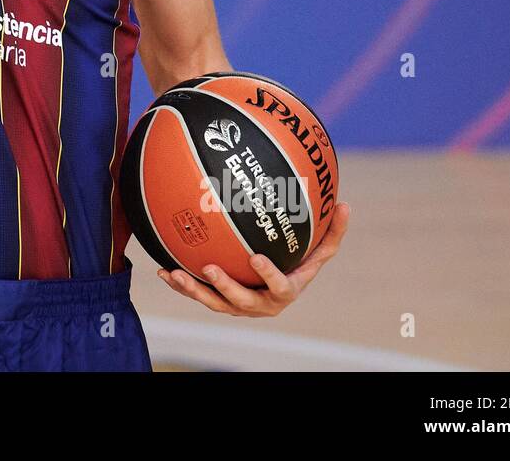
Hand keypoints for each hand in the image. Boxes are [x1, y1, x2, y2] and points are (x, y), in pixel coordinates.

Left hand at [157, 201, 350, 316]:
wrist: (278, 290)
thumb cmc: (299, 266)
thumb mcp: (319, 252)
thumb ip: (333, 232)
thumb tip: (347, 203)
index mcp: (285, 291)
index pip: (279, 286)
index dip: (269, 275)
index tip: (256, 257)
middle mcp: (261, 304)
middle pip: (242, 301)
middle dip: (225, 287)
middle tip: (209, 267)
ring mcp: (238, 307)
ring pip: (214, 303)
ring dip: (194, 290)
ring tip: (176, 274)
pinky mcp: (220, 303)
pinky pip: (198, 295)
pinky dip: (180, 285)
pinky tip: (162, 270)